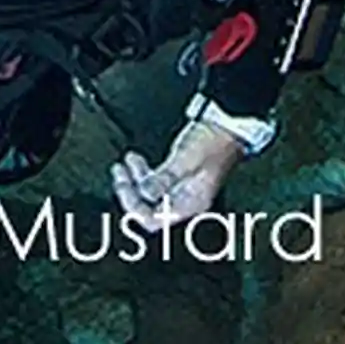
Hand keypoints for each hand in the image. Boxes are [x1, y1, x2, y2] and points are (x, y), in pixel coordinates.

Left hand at [110, 118, 245, 230]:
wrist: (225, 124)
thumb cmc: (212, 140)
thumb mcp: (185, 159)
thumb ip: (164, 178)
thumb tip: (144, 194)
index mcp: (191, 203)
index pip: (156, 220)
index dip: (136, 208)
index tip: (123, 190)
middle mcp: (185, 201)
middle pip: (150, 209)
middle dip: (130, 193)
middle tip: (119, 176)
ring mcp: (181, 189)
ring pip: (149, 194)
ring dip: (133, 181)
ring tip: (122, 165)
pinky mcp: (177, 176)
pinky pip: (154, 182)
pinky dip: (141, 173)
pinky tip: (133, 161)